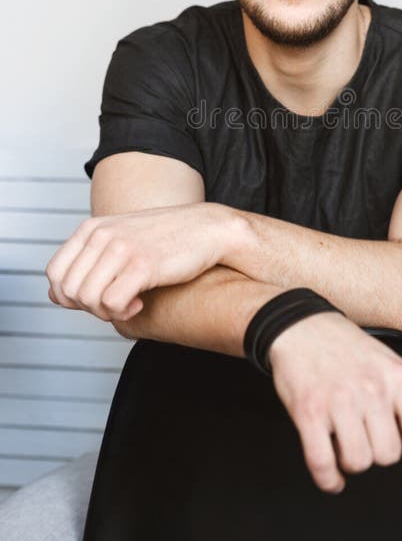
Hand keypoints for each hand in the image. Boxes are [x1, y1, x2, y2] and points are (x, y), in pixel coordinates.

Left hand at [45, 202, 236, 321]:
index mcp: (91, 228)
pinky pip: (112, 304)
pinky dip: (123, 312)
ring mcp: (121, 248)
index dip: (70, 296)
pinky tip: (140, 302)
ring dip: (106, 312)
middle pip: (69, 290)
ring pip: (87, 299)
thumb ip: (86, 263)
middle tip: (115, 303)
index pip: (54, 273)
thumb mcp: (118, 241)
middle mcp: (102, 235)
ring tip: (129, 303)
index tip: (97, 297)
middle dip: (89, 307)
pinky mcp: (143, 265)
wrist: (207, 229)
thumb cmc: (165, 238)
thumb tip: (54, 295)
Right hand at [268, 311, 401, 497]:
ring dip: (351, 461)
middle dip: (376, 453)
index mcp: (398, 376)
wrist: (301, 326)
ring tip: (344, 441)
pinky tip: (331, 475)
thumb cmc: (345, 347)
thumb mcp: (388, 364)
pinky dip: (328, 478)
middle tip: (364, 436)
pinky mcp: (309, 412)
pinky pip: (323, 463)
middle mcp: (372, 389)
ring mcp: (339, 401)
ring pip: (357, 462)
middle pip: (388, 454)